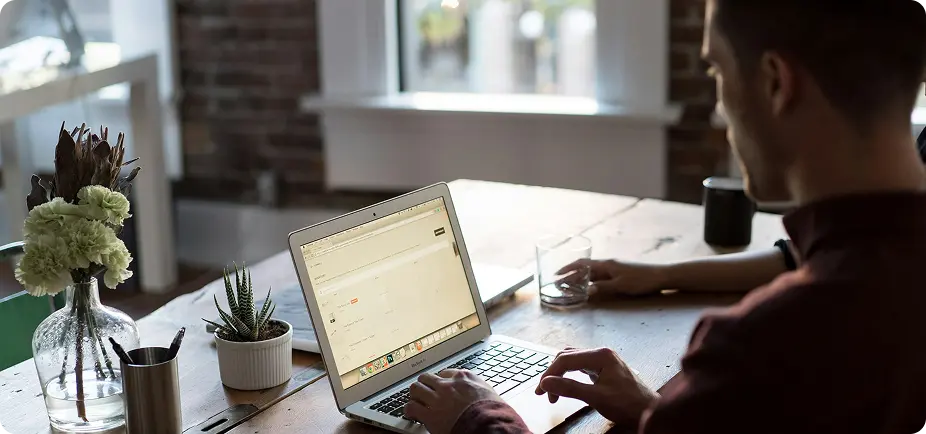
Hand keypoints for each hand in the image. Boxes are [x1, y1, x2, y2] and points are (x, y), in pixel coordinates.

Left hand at [405, 369, 504, 433]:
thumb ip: (479, 388)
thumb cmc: (494, 412)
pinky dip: (409, 410)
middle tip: (425, 393)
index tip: (441, 386)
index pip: (446, 373)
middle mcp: (447, 384)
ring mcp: (437, 398)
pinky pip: (411, 407)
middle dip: (425, 385)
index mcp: (463, 377)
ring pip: (416, 388)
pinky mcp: (429, 414)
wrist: (488, 424)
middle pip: (427, 377)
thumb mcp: (490, 392)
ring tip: (416, 401)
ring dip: (415, 395)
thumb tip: (480, 392)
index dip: (442, 380)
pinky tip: (411, 414)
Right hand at [535, 348, 657, 425]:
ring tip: (552, 391)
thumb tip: (546, 383)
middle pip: (567, 357)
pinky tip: (566, 385)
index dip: (550, 374)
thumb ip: (570, 388)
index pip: (566, 359)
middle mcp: (601, 353)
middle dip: (553, 374)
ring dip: (560, 374)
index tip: (542, 390)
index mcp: (601, 355)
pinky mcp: (604, 369)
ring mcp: (603, 360)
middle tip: (544, 392)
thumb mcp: (596, 397)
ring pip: (573, 361)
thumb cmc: (629, 404)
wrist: (649, 411)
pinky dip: (570, 375)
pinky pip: (581, 367)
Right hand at [559, 259, 667, 296]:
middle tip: (558, 284)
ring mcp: (614, 269)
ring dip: (580, 279)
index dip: (568, 268)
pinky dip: (590, 281)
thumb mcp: (621, 286)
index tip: (556, 274)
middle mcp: (608, 264)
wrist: (661, 276)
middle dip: (570, 275)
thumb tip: (587, 291)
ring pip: (592, 273)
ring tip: (570, 287)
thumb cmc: (641, 280)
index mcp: (606, 264)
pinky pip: (600, 276)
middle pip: (585, 269)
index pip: (582, 264)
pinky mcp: (619, 274)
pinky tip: (589, 287)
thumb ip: (603, 288)